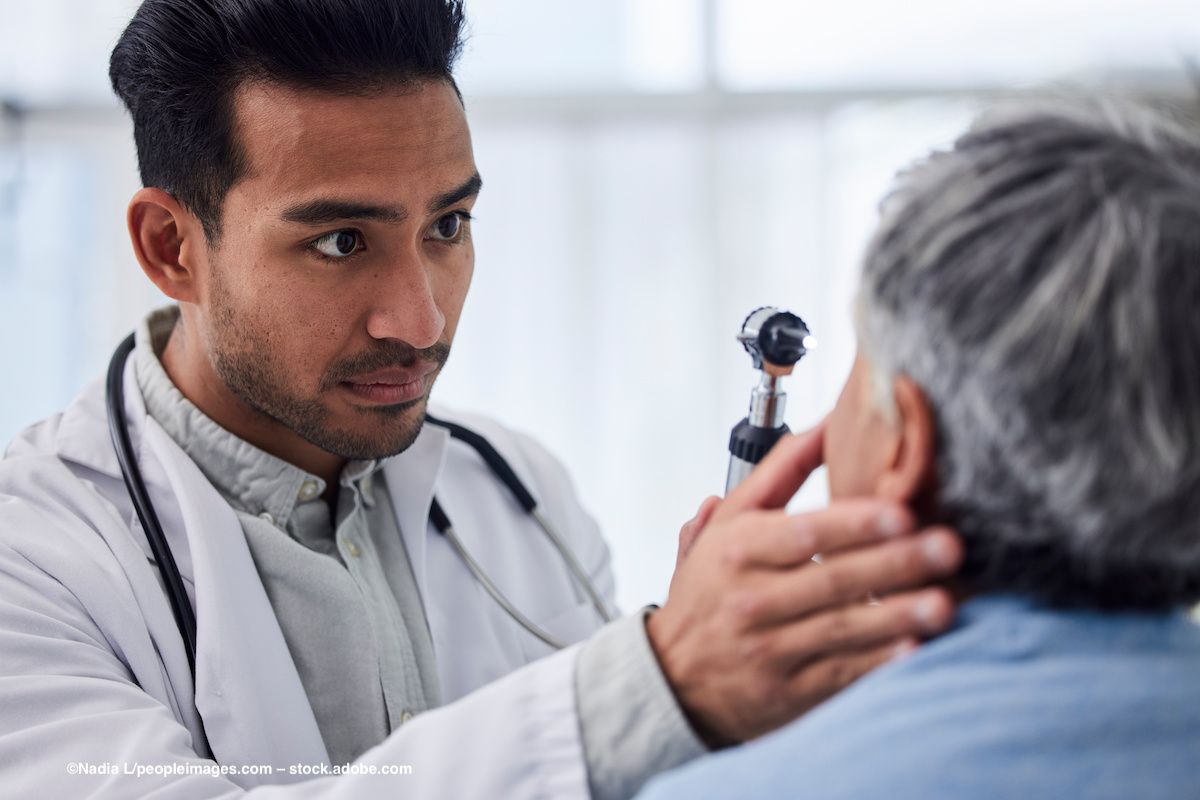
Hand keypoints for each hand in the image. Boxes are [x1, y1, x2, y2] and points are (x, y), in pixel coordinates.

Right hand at [647, 424, 963, 746]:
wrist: (674, 675)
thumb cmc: (710, 591)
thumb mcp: (728, 525)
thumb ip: (778, 474)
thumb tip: (826, 424)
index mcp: (739, 551)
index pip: (804, 533)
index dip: (854, 523)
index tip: (901, 512)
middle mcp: (752, 599)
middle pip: (832, 578)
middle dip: (894, 563)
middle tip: (947, 548)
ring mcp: (770, 649)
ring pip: (841, 629)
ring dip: (896, 615)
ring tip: (944, 604)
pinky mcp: (788, 692)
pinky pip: (839, 675)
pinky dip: (878, 663)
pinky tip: (914, 649)